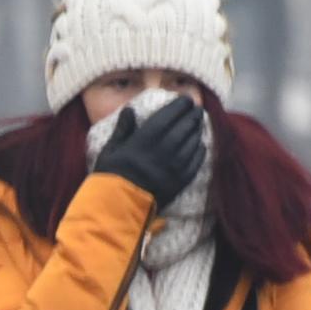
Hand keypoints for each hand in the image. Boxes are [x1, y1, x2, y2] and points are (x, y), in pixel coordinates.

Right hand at [90, 95, 206, 203]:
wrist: (117, 209)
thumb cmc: (110, 177)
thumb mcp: (110, 150)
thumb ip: (122, 129)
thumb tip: (130, 109)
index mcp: (142, 142)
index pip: (166, 118)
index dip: (178, 107)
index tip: (185, 100)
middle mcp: (160, 153)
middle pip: (183, 129)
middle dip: (191, 117)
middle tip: (196, 109)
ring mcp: (172, 169)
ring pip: (191, 145)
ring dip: (197, 132)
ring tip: (199, 124)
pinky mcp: (178, 184)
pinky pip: (194, 164)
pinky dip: (199, 152)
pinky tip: (200, 145)